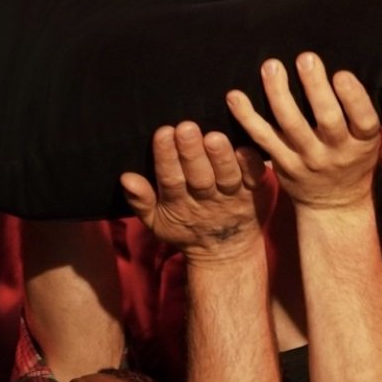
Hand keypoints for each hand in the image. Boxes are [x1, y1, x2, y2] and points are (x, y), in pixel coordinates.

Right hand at [120, 122, 265, 261]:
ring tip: (214, 137)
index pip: (170, 180)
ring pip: (227, 176)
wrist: (226, 254)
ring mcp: (232, 197)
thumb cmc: (186, 229)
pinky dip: (251, 164)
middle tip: (186, 128)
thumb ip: (140, 200)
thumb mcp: (156, 222)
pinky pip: (255, 179)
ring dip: (221, 156)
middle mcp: (206, 200)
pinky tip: (246, 147)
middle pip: (198, 177)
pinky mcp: (255, 193)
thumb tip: (126, 178)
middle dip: (192, 152)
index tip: (163, 132)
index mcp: (179, 205)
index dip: (166, 157)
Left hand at [228, 53, 381, 210]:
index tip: (341, 73)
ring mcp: (308, 159)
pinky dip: (247, 118)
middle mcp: (337, 152)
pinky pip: (263, 138)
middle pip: (327, 119)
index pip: (364, 120)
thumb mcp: (369, 141)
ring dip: (279, 94)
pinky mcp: (282, 164)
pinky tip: (235, 97)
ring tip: (271, 67)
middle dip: (315, 88)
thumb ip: (361, 111)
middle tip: (305, 58)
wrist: (334, 204)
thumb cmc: (352, 159)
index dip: (354, 97)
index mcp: (363, 143)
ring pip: (291, 125)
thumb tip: (353, 64)